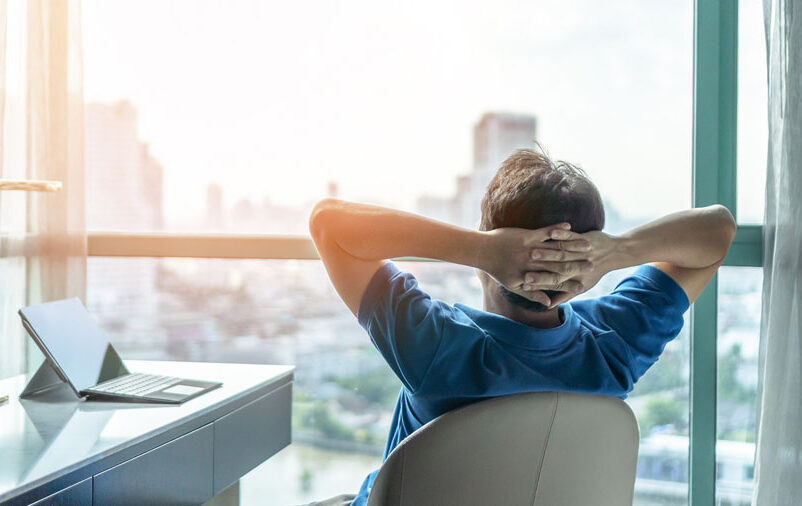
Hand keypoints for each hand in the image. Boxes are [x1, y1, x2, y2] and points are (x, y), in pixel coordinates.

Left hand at [478, 223, 593, 305]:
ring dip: (573, 247)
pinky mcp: (526, 236)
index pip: (554, 283)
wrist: (482, 251)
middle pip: (559, 266)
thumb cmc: (498, 269)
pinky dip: (557, 229)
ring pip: (555, 249)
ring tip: (588, 246)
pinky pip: (545, 232)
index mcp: (531, 278)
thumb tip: (548, 304)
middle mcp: (532, 265)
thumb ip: (533, 295)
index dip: (570, 284)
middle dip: (577, 266)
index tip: (584, 285)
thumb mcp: (514, 286)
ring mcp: (530, 250)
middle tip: (593, 264)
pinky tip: (569, 226)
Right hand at [524, 229, 619, 306]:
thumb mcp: (581, 285)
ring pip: (562, 252)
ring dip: (547, 252)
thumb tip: (549, 305)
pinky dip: (561, 233)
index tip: (524, 285)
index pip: (554, 283)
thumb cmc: (594, 271)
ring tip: (532, 252)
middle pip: (555, 269)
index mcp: (575, 278)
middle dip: (539, 270)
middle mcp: (578, 266)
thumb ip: (564, 295)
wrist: (614, 253)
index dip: (539, 284)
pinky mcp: (584, 238)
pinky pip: (571, 235)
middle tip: (524, 272)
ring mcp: (581, 252)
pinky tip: (551, 232)